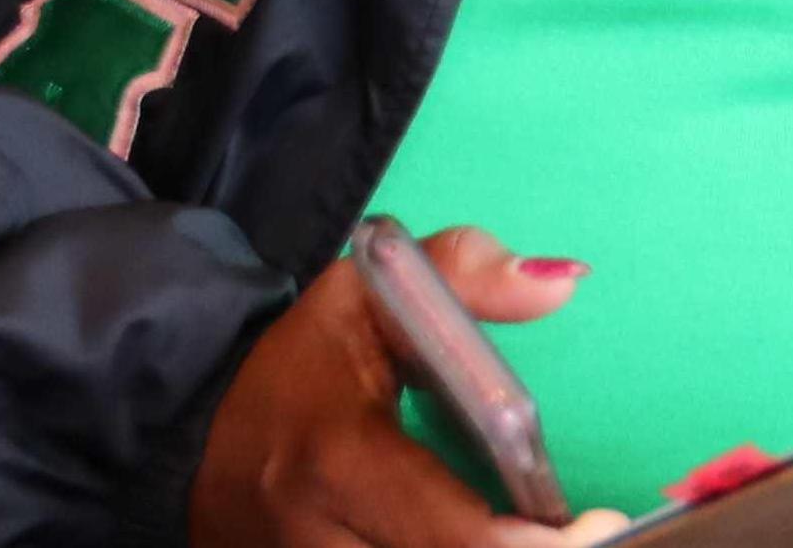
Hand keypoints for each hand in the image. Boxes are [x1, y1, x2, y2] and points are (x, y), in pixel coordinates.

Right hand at [192, 224, 629, 547]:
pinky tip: (483, 543)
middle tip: (583, 538)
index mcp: (335, 459)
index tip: (598, 526)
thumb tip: (560, 282)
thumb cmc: (304, 362)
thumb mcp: (373, 288)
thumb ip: (466, 272)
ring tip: (533, 535)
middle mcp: (311, 538)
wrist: (195, 430)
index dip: (534, 545)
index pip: (451, 534)